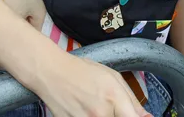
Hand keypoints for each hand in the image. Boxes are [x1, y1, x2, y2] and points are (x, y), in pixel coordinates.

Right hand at [32, 51, 150, 116]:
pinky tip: (84, 109)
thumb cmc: (80, 71)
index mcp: (114, 97)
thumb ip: (132, 99)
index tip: (134, 116)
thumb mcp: (111, 76)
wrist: (50, 72)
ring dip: (103, 116)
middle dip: (117, 115)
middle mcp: (101, 113)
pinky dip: (89, 116)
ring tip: (93, 105)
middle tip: (107, 107)